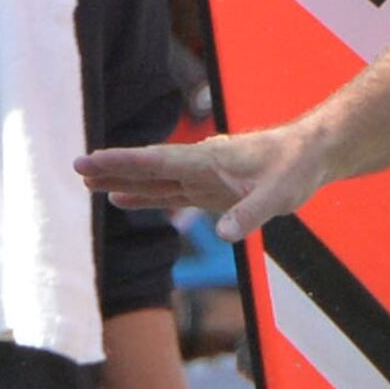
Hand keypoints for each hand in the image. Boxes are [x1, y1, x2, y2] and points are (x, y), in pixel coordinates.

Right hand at [77, 122, 323, 240]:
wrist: (313, 154)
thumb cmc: (297, 168)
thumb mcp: (279, 194)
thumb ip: (250, 214)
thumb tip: (222, 234)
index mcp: (210, 160)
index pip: (157, 160)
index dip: (123, 162)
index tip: (91, 159)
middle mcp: (200, 166)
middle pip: (147, 168)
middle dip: (112, 168)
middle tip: (76, 168)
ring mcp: (203, 177)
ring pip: (153, 180)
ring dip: (121, 181)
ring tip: (87, 183)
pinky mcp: (210, 190)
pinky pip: (169, 192)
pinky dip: (144, 196)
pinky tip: (122, 199)